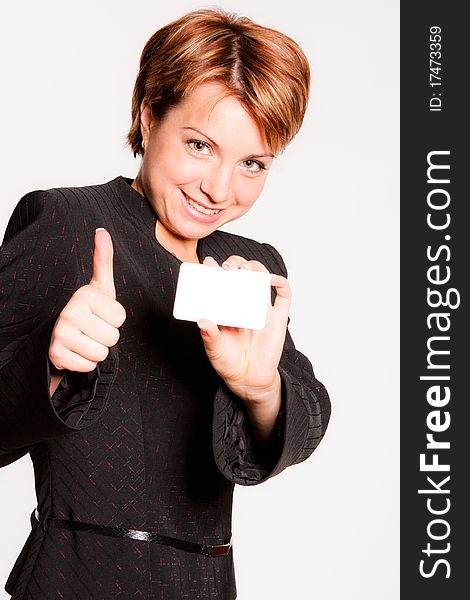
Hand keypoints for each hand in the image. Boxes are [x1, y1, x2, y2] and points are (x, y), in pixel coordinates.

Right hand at [48, 228, 125, 372]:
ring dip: (97, 351)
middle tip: (93, 329)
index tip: (100, 315)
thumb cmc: (88, 311)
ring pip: (102, 353)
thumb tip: (102, 232)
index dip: (114, 320)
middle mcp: (70, 312)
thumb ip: (103, 260)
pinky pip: (88, 365)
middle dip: (106, 337)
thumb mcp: (99, 287)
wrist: (61, 336)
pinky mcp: (56, 354)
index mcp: (85, 295)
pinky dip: (85, 363)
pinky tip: (77, 351)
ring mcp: (61, 333)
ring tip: (85, 340)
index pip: (120, 318)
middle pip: (112, 337)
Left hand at [197, 255, 290, 403]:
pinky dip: (281, 283)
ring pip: (261, 278)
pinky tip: (272, 280)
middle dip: (235, 264)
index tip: (207, 263)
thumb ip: (210, 336)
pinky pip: (284, 296)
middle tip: (227, 267)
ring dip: (255, 268)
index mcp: (226, 307)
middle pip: (242, 274)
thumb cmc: (229, 363)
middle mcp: (243, 303)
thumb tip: (202, 321)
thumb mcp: (215, 349)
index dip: (214, 268)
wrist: (249, 380)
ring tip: (246, 269)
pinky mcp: (277, 318)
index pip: (220, 281)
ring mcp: (261, 309)